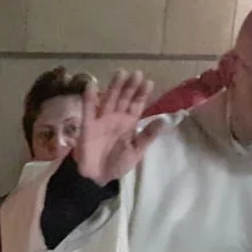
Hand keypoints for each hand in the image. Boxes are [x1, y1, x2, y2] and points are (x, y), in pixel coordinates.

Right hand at [73, 70, 165, 185]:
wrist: (97, 178)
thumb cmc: (117, 164)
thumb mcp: (136, 151)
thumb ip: (148, 135)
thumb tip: (164, 121)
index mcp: (128, 123)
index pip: (136, 105)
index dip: (142, 94)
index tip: (148, 82)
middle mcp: (116, 118)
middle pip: (123, 98)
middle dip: (130, 86)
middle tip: (136, 73)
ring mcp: (101, 120)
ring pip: (108, 100)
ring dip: (114, 87)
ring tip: (120, 73)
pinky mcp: (87, 127)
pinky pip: (88, 111)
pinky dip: (89, 99)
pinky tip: (92, 86)